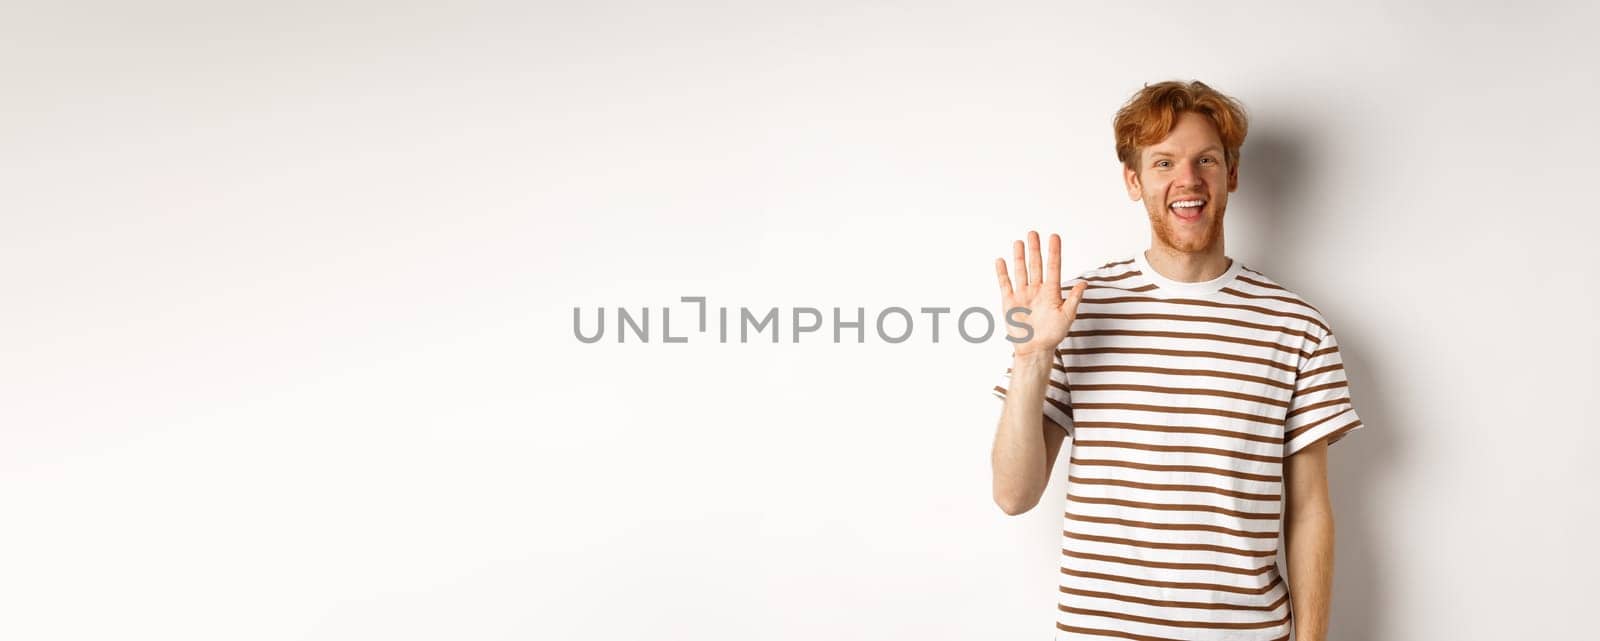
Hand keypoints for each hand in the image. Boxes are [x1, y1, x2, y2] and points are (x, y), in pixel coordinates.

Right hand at [995, 230, 1087, 356]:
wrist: (1034, 349)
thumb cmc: (1053, 334)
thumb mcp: (1067, 316)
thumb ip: (1074, 299)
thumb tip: (1084, 282)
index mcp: (1051, 292)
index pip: (1053, 267)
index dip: (1054, 252)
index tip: (1054, 236)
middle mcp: (1037, 290)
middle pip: (1036, 265)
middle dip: (1035, 249)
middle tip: (1033, 233)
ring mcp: (1022, 294)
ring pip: (1021, 271)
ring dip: (1019, 257)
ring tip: (1019, 242)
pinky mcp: (1009, 302)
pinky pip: (1005, 284)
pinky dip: (1002, 273)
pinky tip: (1001, 260)